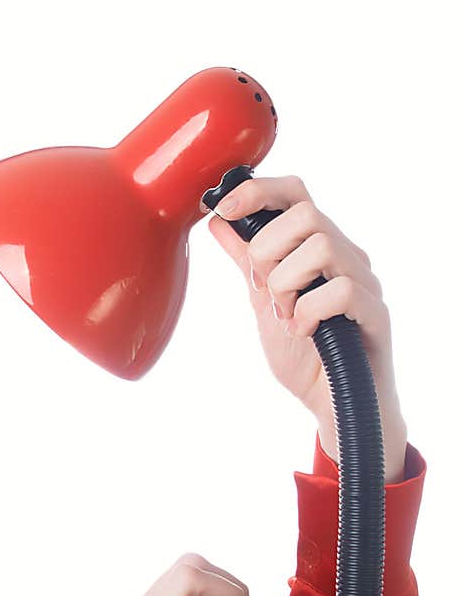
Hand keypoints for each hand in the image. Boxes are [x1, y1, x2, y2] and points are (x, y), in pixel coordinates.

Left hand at [201, 176, 406, 478]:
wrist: (329, 404)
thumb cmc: (304, 353)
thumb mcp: (262, 301)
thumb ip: (246, 261)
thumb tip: (219, 221)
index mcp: (316, 248)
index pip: (296, 194)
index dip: (258, 191)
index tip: (223, 208)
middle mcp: (345, 257)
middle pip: (307, 213)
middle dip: (268, 250)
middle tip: (263, 289)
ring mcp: (364, 283)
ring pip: (323, 246)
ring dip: (287, 284)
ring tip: (284, 316)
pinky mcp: (375, 314)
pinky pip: (342, 290)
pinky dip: (309, 312)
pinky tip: (302, 332)